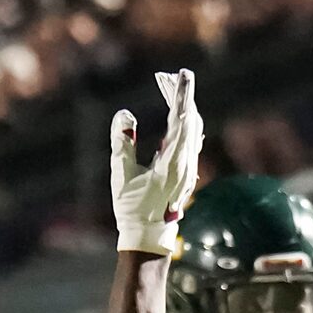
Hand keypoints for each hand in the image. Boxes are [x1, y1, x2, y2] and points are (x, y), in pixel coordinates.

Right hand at [111, 69, 203, 256]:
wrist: (149, 238)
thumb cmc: (132, 209)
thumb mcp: (121, 176)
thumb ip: (122, 144)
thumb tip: (125, 115)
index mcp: (172, 164)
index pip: (181, 121)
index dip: (181, 95)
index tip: (182, 74)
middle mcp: (187, 164)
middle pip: (189, 119)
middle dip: (178, 95)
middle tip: (163, 76)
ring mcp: (190, 169)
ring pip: (192, 128)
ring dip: (181, 106)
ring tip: (166, 88)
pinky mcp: (187, 172)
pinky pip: (191, 138)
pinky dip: (184, 121)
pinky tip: (178, 114)